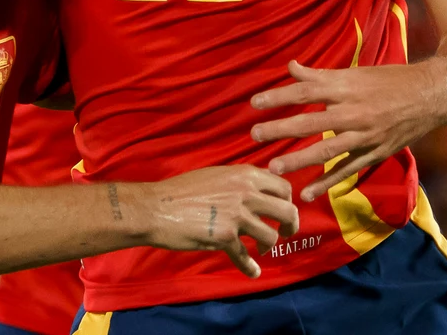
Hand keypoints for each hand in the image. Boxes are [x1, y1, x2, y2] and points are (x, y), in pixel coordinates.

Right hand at [138, 166, 298, 277]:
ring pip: (271, 236)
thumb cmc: (181, 190)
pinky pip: (245, 257)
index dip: (287, 201)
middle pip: (287, 210)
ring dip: (269, 246)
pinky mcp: (225, 237)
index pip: (283, 187)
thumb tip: (258, 192)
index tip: (282, 212)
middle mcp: (246, 192)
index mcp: (245, 174)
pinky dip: (250, 267)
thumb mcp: (216, 175)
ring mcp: (237, 215)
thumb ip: (240, 182)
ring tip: (261, 250)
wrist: (156, 207)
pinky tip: (253, 272)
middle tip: (284, 233)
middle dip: (290, 225)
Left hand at [251, 59, 446, 202]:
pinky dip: (327, 182)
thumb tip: (290, 67)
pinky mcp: (375, 153)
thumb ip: (320, 75)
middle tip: (254, 135)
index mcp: (347, 87)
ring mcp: (365, 135)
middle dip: (281, 129)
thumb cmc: (390, 80)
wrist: (431, 95)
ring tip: (274, 167)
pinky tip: (306, 193)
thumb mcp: (355, 72)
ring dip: (299, 160)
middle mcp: (354, 111)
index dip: (279, 96)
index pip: (306, 91)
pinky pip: (347, 170)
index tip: (254, 104)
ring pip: (327, 149)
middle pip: (311, 121)